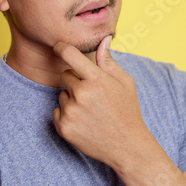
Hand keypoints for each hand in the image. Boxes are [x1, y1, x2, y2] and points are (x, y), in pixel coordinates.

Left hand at [53, 36, 149, 169]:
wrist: (127, 146)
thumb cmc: (127, 111)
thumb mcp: (125, 83)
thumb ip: (109, 61)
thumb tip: (103, 38)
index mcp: (96, 80)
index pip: (69, 54)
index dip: (61, 47)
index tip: (58, 46)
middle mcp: (81, 94)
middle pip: (64, 75)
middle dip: (75, 80)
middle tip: (92, 94)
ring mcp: (71, 112)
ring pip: (62, 95)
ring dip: (72, 99)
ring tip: (91, 111)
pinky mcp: (64, 127)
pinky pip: (57, 112)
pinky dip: (66, 115)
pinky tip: (84, 121)